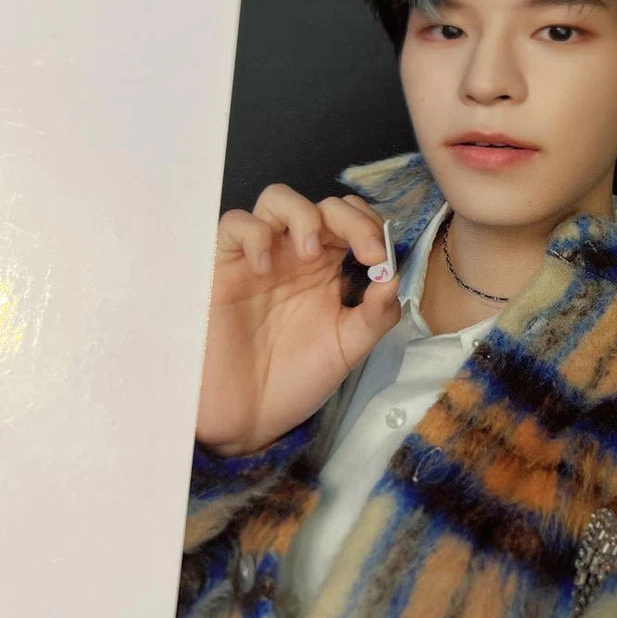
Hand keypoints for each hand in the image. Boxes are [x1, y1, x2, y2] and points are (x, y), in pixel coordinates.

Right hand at [195, 184, 401, 455]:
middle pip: (325, 205)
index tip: (380, 258)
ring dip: (303, 215)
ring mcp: (260, 257)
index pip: (355, 222)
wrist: (249, 419)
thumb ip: (376, 314)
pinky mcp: (223, 266)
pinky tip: (264, 268)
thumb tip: (394, 276)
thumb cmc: (297, 379)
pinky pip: (234, 224)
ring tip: (310, 252)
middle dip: (351, 219)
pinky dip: (255, 234)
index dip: (372, 228)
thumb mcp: (348, 348)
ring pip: (278, 198)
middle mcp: (296, 255)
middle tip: (364, 252)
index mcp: (330, 269)